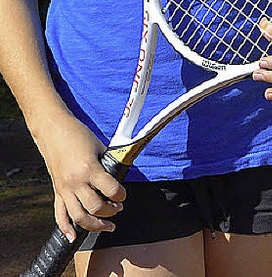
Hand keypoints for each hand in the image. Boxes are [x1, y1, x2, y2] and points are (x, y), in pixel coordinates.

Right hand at [37, 111, 125, 240]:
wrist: (53, 130)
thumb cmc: (77, 134)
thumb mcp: (98, 145)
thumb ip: (108, 162)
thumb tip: (119, 173)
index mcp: (88, 169)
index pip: (110, 190)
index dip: (121, 195)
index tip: (124, 194)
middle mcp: (75, 182)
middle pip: (96, 208)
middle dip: (111, 211)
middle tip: (118, 208)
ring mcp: (64, 189)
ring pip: (79, 217)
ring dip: (95, 225)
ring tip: (107, 225)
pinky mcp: (57, 191)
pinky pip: (59, 215)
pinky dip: (65, 229)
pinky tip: (73, 237)